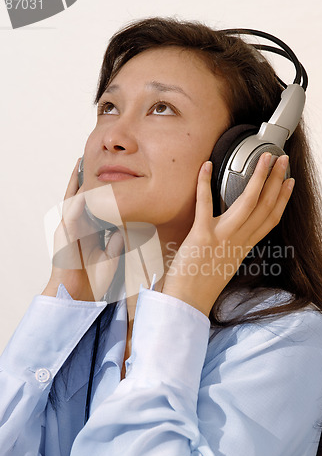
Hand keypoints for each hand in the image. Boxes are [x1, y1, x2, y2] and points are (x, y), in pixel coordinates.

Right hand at [42, 159, 123, 300]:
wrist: (79, 296)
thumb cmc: (93, 280)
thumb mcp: (111, 256)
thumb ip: (116, 241)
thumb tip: (124, 228)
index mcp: (88, 232)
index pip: (93, 205)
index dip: (99, 191)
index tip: (108, 176)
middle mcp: (77, 228)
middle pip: (81, 198)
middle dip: (85, 179)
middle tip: (90, 158)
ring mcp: (69, 229)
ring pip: (73, 199)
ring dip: (77, 181)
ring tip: (81, 162)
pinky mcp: (63, 234)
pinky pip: (70, 210)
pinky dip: (76, 196)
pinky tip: (82, 182)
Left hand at [162, 153, 294, 315]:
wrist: (188, 302)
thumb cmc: (202, 285)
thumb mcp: (225, 265)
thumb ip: (232, 247)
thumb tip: (232, 234)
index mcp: (244, 247)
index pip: (270, 219)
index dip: (282, 199)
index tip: (289, 183)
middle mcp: (238, 240)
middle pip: (264, 206)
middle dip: (276, 179)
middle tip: (282, 160)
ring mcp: (222, 237)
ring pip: (247, 202)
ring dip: (258, 177)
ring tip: (264, 158)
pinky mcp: (202, 235)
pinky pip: (204, 203)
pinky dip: (204, 183)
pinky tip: (207, 166)